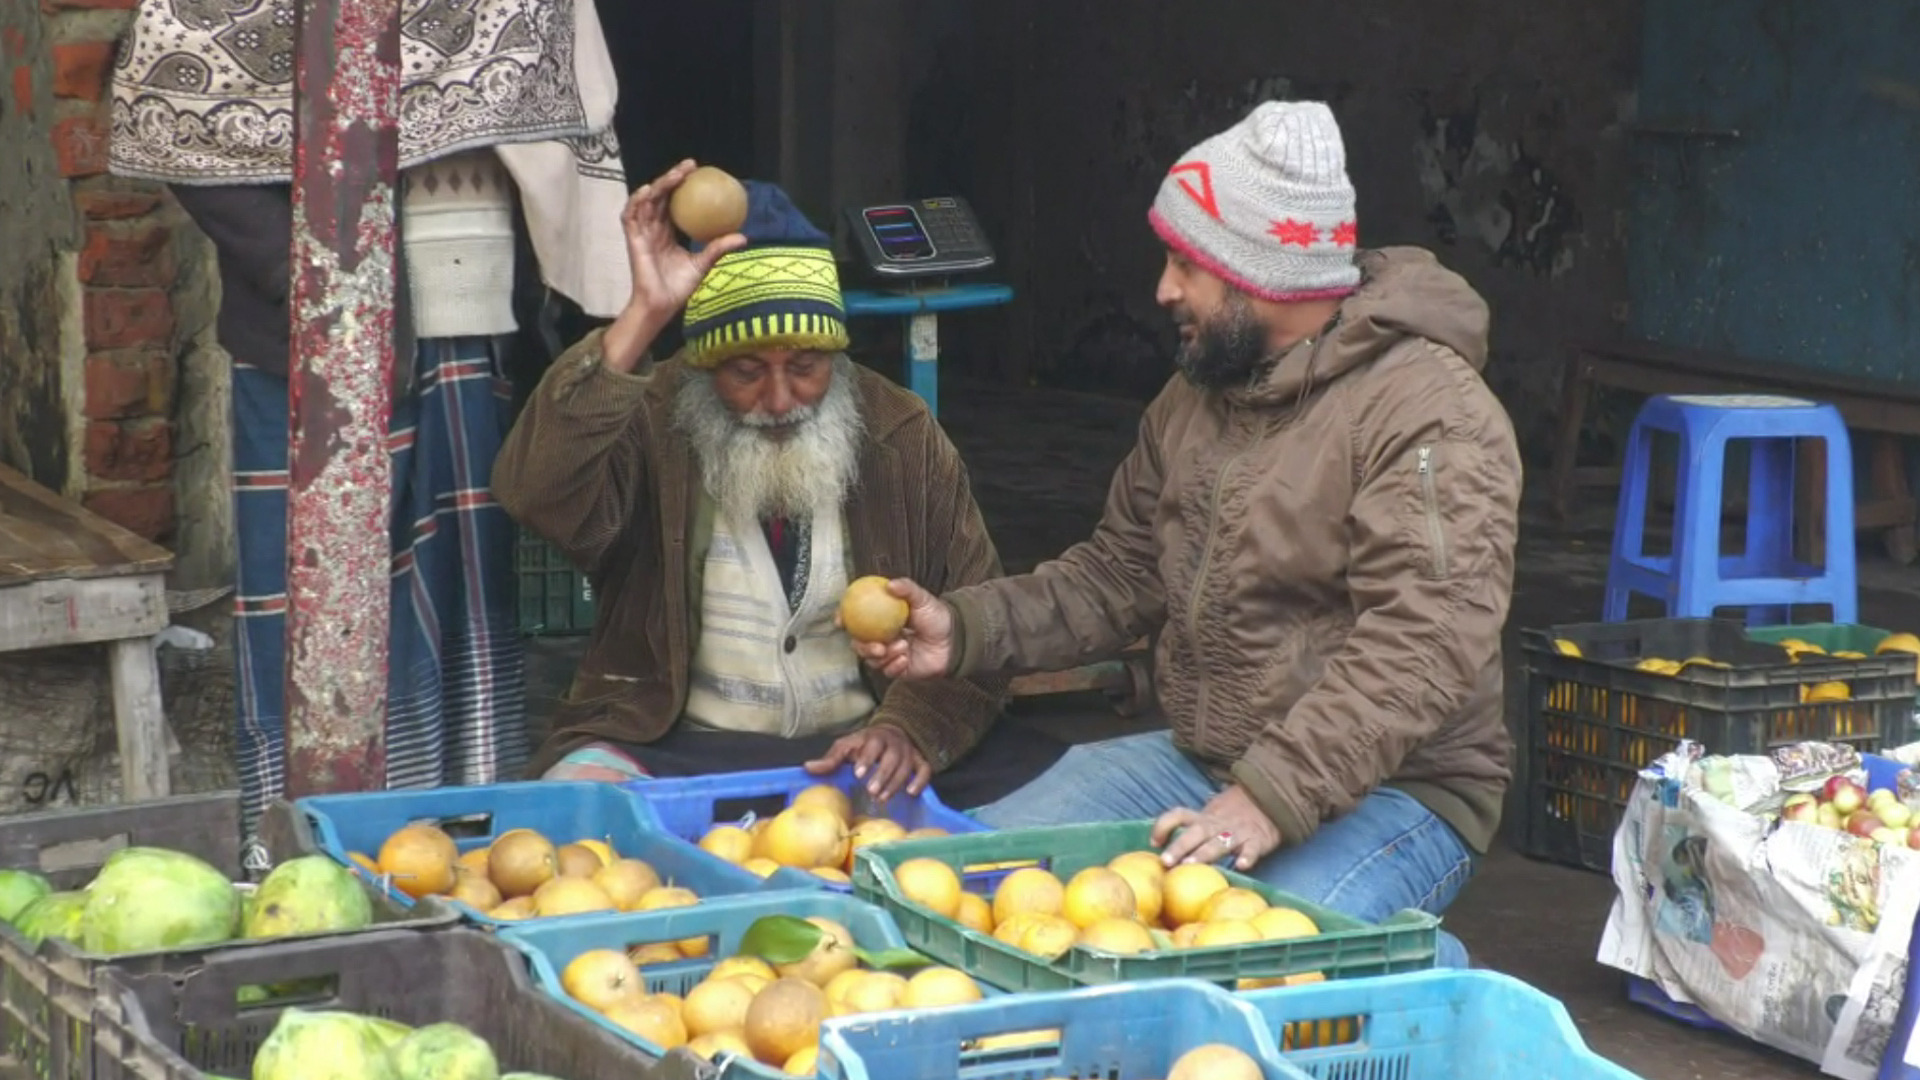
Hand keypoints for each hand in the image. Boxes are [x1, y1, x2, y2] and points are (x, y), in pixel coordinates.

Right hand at [621, 159, 747, 315]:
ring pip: (647, 200)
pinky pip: (631, 215)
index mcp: (669, 231)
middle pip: (661, 196)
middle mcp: (654, 227)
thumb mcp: (703, 263)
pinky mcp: (633, 239)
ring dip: (659, 184)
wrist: (662, 304)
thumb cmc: (679, 287)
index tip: (699, 173)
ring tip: (675, 175)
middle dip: (673, 178)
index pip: (675, 202)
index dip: (684, 186)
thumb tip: (743, 236)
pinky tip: (647, 190)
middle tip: (691, 165)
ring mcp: (643, 232)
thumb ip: (718, 248)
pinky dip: (636, 201)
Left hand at [805, 724, 931, 800]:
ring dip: (896, 783)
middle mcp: (893, 743)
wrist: (893, 732)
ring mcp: (908, 752)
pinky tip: (911, 793)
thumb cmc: (864, 745)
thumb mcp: (846, 746)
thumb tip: (807, 767)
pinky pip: (925, 770)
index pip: (872, 745)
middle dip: (882, 775)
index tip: (858, 773)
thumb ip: (831, 759)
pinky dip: (920, 781)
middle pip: (892, 757)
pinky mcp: (919, 760)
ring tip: (883, 798)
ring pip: (906, 766)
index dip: (867, 759)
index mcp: (873, 737)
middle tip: (872, 791)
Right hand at [844, 579, 954, 681]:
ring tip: (903, 647)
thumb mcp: (923, 599)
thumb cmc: (937, 617)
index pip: (856, 619)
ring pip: (872, 660)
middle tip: (878, 646)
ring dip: (885, 656)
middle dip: (863, 647)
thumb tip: (890, 584)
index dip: (844, 619)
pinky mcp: (898, 670)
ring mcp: (889, 654)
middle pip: (859, 644)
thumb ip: (907, 589)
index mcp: (882, 620)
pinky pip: (888, 671)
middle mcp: (882, 637)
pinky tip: (906, 659)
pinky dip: (895, 666)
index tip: (840, 620)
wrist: (955, 639)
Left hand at [1151, 786, 1281, 871]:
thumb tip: (1166, 843)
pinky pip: (1252, 849)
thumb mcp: (1212, 813)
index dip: (1164, 825)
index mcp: (1204, 817)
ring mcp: (1238, 832)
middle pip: (1196, 832)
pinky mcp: (1258, 840)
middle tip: (1166, 862)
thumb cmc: (1235, 812)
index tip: (1153, 841)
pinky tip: (1242, 866)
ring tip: (1192, 864)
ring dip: (1205, 853)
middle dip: (1179, 846)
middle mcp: (1217, 824)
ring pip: (1219, 842)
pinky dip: (1247, 856)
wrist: (1270, 799)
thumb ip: (1194, 826)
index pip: (1179, 815)